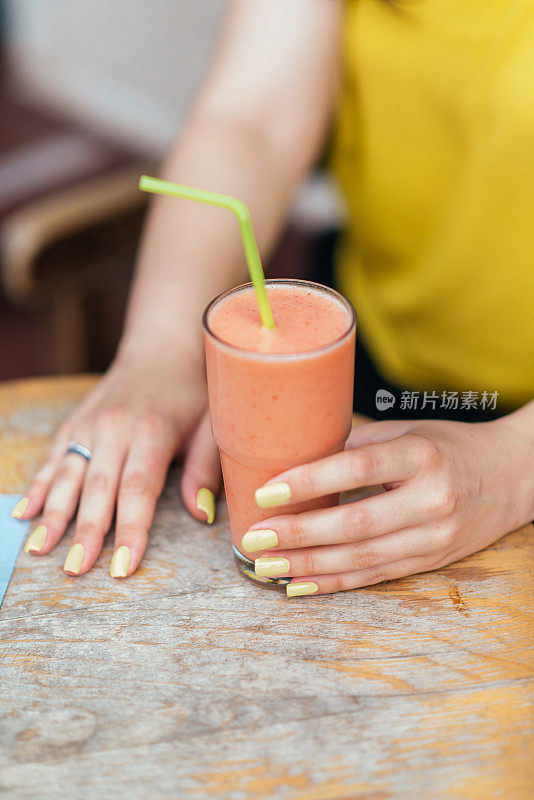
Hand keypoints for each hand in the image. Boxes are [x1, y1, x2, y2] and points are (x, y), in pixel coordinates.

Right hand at [13, 355, 220, 576]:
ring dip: (53, 515)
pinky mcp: (74, 424)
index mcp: (151, 430)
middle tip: (75, 570)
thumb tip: (200, 515)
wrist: (161, 348)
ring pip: (67, 476)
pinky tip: (23, 514)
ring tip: (39, 551)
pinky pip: (53, 460)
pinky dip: (38, 487)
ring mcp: (89, 426)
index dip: (130, 530)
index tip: (123, 567)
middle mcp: (114, 428)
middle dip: (85, 532)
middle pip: (97, 488)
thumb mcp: (211, 425)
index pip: (138, 490)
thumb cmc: (191, 392)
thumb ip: (205, 469)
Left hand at [244, 416, 533, 595]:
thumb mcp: (410, 431)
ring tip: (265, 567)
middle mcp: (430, 500)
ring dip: (308, 565)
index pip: (358, 468)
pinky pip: (375, 576)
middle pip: (355, 524)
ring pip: (362, 558)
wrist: (514, 477)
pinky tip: (300, 584)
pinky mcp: (432, 561)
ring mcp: (434, 537)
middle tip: (255, 539)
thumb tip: (298, 455)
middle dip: (298, 534)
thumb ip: (358, 442)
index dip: (309, 481)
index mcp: (421, 456)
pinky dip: (334, 583)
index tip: (266, 492)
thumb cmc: (451, 446)